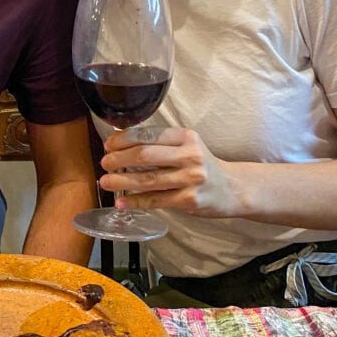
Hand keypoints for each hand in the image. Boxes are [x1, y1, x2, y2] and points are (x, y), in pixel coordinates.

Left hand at [100, 127, 242, 217]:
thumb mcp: (187, 146)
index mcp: (186, 136)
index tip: (108, 144)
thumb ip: (160, 143)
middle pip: (146, 155)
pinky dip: (135, 202)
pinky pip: (155, 200)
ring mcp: (191, 179)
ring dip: (122, 181)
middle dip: (119, 159)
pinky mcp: (189, 200)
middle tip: (104, 163)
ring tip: (105, 182)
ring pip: (148, 179)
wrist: (232, 188)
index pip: (149, 134)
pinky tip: (121, 202)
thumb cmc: (201, 165)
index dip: (124, 139)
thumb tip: (119, 140)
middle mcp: (190, 155)